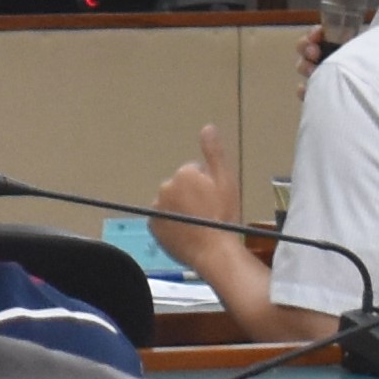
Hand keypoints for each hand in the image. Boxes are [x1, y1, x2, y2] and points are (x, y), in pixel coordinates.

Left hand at [155, 124, 250, 255]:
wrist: (213, 251)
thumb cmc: (223, 216)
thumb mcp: (226, 181)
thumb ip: (214, 153)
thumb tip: (207, 127)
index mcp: (184, 173)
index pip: (194, 173)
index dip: (206, 186)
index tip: (213, 200)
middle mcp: (165, 187)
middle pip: (180, 187)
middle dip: (190, 196)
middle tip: (206, 213)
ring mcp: (156, 208)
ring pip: (170, 204)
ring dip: (179, 210)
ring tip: (196, 225)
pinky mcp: (152, 226)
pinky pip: (162, 220)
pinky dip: (170, 224)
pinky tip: (184, 232)